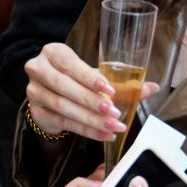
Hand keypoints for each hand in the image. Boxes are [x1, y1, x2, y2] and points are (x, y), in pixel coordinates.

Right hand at [23, 43, 158, 142]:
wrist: (49, 92)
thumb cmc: (75, 79)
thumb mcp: (94, 75)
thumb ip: (121, 82)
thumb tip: (152, 87)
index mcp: (53, 53)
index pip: (70, 65)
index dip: (89, 78)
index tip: (110, 90)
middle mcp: (39, 70)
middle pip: (64, 87)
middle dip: (91, 102)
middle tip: (115, 113)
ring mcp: (35, 92)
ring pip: (63, 106)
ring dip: (90, 118)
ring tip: (113, 126)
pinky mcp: (37, 112)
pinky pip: (64, 122)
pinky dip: (86, 130)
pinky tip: (103, 134)